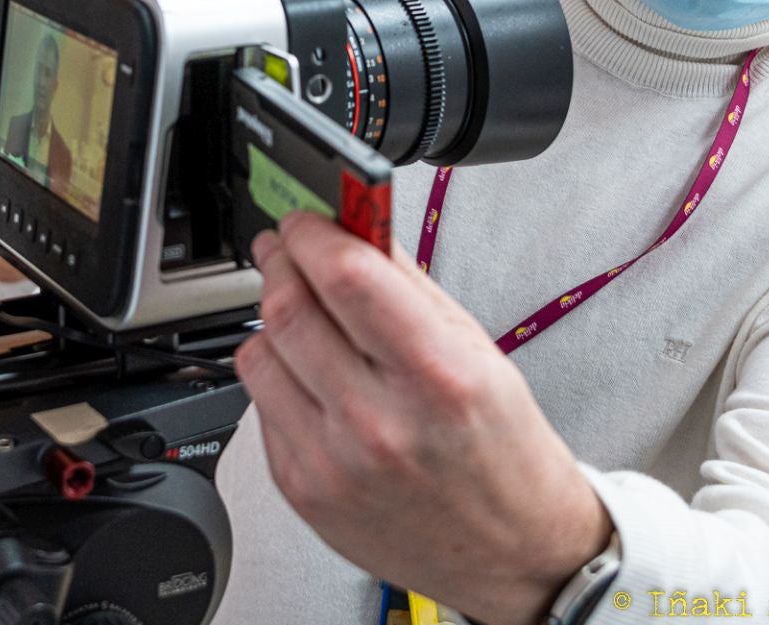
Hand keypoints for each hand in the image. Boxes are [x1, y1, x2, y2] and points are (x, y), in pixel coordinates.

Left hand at [236, 212, 610, 624]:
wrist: (510, 550)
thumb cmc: (502, 451)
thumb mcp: (477, 350)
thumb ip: (410, 284)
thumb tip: (359, 226)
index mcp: (438, 376)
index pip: (346, 277)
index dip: (314, 232)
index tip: (306, 219)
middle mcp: (380, 424)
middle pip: (289, 309)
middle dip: (281, 261)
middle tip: (288, 248)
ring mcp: (333, 462)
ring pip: (258, 354)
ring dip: (272, 317)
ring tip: (302, 312)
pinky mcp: (302, 489)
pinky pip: (260, 406)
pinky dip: (278, 375)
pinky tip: (312, 376)